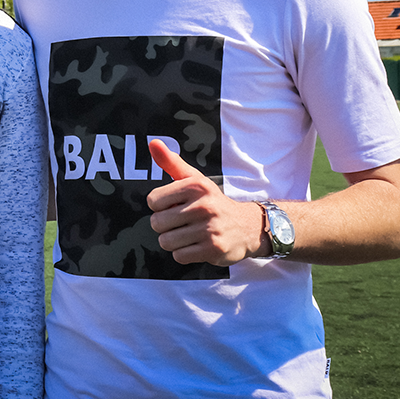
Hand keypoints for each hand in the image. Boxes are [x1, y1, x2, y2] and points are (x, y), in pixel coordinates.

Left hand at [147, 140, 264, 265]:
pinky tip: (196, 245)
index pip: (153, 200)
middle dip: (165, 225)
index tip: (175, 205)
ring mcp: (209, 228)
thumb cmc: (211, 201)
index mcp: (195, 185)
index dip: (160, 206)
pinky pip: (179, 256)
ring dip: (173, 241)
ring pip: (166, 241)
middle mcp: (204, 205)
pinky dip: (183, 253)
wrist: (246, 226)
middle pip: (157, 223)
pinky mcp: (213, 249)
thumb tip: (153, 142)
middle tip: (182, 222)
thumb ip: (171, 162)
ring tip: (188, 234)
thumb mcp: (194, 178)